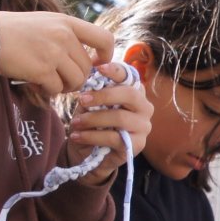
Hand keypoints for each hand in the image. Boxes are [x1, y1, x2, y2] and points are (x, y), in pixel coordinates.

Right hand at [0, 10, 112, 97]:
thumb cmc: (10, 31)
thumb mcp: (43, 22)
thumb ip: (64, 35)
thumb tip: (84, 59)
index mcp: (66, 22)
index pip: (104, 38)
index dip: (106, 55)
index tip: (97, 64)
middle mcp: (64, 36)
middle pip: (87, 68)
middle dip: (77, 78)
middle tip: (60, 79)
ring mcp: (54, 53)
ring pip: (76, 81)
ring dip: (64, 87)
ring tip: (48, 81)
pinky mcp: (42, 69)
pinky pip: (56, 89)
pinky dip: (48, 90)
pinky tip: (35, 83)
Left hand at [65, 62, 153, 179]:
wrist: (89, 152)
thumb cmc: (92, 123)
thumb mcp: (90, 104)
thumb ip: (93, 91)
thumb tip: (89, 77)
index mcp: (134, 92)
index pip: (130, 76)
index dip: (116, 70)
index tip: (98, 68)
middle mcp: (144, 107)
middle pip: (129, 95)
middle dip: (103, 95)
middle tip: (81, 99)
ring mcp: (143, 127)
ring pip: (120, 117)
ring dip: (93, 119)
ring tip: (75, 123)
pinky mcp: (137, 145)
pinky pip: (114, 138)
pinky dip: (92, 136)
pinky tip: (77, 136)